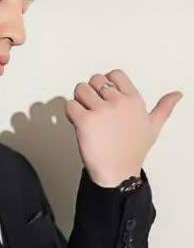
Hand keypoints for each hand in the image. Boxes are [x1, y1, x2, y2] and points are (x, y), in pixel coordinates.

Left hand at [64, 68, 182, 185]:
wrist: (118, 173)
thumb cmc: (133, 152)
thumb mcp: (153, 126)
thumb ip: (164, 107)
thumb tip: (177, 94)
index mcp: (134, 100)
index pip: (115, 74)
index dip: (106, 84)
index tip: (104, 98)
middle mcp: (119, 102)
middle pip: (95, 80)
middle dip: (91, 93)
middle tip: (93, 109)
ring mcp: (102, 111)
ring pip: (80, 89)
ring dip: (79, 101)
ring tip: (85, 115)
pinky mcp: (85, 121)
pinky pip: (70, 105)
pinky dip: (70, 113)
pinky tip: (79, 123)